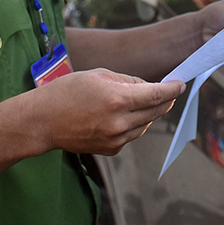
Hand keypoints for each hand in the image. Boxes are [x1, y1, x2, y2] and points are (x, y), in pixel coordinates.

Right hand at [30, 69, 183, 155]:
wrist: (42, 122)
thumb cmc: (66, 92)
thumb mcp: (98, 75)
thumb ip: (127, 80)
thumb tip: (147, 87)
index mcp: (118, 99)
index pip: (157, 94)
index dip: (172, 89)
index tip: (181, 84)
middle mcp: (120, 121)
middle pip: (156, 112)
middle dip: (165, 100)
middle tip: (168, 92)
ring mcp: (115, 138)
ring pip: (145, 125)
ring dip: (149, 113)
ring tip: (139, 102)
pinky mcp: (110, 149)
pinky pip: (131, 135)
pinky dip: (133, 125)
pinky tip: (121, 116)